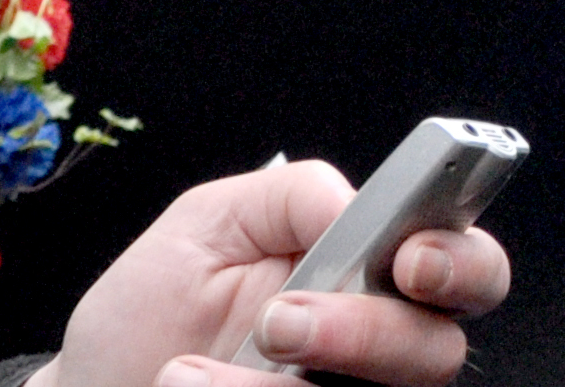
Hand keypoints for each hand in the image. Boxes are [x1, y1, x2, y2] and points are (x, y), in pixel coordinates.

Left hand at [33, 159, 505, 386]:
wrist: (98, 384)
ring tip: (197, 368)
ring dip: (275, 386)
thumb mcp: (206, 222)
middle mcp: (372, 348)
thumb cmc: (154, 306)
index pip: (466, 269)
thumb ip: (291, 197)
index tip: (410, 258)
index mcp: (372, 272)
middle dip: (370, 333)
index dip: (461, 263)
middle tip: (286, 322)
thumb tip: (352, 208)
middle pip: (437, 352)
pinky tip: (185, 386)